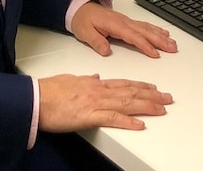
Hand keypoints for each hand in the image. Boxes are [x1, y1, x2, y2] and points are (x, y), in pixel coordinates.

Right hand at [38, 74, 172, 131]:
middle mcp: (98, 91)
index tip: (153, 87)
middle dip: (151, 96)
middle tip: (167, 98)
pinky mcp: (89, 116)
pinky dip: (128, 122)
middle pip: (130, 93)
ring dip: (146, 106)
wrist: (35, 98)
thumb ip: (85, 79)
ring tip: (162, 109)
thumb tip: (95, 77)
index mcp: (94, 83)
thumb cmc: (48, 90)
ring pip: (126, 103)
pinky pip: (113, 119)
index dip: (140, 86)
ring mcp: (95, 103)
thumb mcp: (70, 79)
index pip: (123, 83)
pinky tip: (140, 124)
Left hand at [71, 2, 177, 57]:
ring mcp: (126, 21)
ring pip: (147, 28)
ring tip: (173, 44)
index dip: (145, 45)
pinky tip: (164, 34)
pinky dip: (156, 30)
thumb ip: (96, 41)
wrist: (80, 7)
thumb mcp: (84, 32)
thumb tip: (106, 51)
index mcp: (114, 24)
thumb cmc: (83, 19)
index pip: (133, 36)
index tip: (156, 54)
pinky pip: (144, 26)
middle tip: (173, 49)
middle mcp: (123, 22)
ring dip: (161, 36)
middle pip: (145, 32)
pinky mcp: (127, 22)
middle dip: (160, 41)